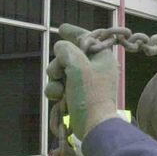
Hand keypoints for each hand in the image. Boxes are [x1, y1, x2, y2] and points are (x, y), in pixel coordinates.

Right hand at [44, 24, 118, 139]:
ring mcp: (85, 83)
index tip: (61, 28)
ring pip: (61, 72)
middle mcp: (95, 67)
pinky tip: (57, 98)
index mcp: (102, 57)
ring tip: (58, 90)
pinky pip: (60, 86)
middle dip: (58, 63)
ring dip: (55, 79)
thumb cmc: (90, 95)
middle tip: (58, 73)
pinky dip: (56, 90)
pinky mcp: (77, 96)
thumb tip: (61, 47)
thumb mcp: (78, 67)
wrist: (94, 127)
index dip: (74, 32)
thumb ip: (67, 51)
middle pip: (69, 55)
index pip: (87, 38)